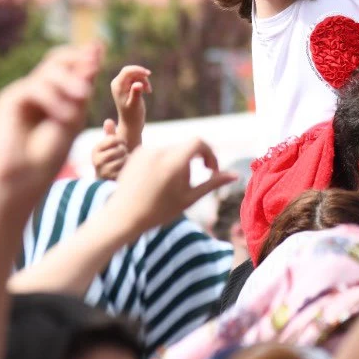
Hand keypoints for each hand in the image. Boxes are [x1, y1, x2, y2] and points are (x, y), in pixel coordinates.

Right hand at [0, 45, 101, 206]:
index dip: (85, 57)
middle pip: (56, 60)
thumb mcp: (74, 118)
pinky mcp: (8, 100)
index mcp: (53, 95)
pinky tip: (66, 115)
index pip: (69, 66)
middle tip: (93, 66)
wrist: (25, 178)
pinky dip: (53, 99)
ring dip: (69, 82)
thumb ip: (81, 91)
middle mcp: (36, 90)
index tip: (101, 48)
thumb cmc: (50, 154)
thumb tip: (93, 59)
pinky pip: (35, 87)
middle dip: (77, 60)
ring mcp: (21, 93)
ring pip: (48, 72)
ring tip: (83, 98)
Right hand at [91, 120, 129, 180]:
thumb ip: (110, 134)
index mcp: (95, 150)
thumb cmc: (111, 160)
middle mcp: (96, 160)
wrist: (109, 181)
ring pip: (123, 160)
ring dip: (126, 160)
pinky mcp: (110, 180)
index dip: (121, 140)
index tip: (122, 143)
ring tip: (122, 162)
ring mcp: (103, 171)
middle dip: (124, 151)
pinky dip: (126, 169)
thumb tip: (108, 121)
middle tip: (122, 154)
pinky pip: (125, 170)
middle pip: (119, 149)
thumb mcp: (110, 147)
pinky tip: (124, 170)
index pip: (113, 139)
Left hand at [110, 66, 151, 146]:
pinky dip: (143, 82)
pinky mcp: (126, 85)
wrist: (131, 123)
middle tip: (149, 88)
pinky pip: (136, 78)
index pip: (127, 71)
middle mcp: (117, 83)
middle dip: (142, 76)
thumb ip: (136, 93)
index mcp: (117, 86)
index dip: (138, 70)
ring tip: (148, 91)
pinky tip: (147, 91)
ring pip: (135, 74)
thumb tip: (138, 84)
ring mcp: (121, 84)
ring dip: (144, 80)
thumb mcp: (135, 104)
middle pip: (131, 71)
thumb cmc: (133, 115)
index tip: (148, 74)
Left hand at [110, 139, 236, 235]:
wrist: (123, 216)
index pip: (199, 142)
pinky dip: (163, 163)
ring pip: (172, 151)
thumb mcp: (189, 198)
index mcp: (173, 161)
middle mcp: (159, 151)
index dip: (210, 154)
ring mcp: (145, 150)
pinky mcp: (136, 153)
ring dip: (178, 164)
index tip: (210, 170)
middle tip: (187, 186)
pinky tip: (155, 183)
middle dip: (193, 163)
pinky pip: (157, 153)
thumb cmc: (158, 211)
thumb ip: (212, 184)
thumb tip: (236, 175)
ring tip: (168, 187)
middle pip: (186, 148)